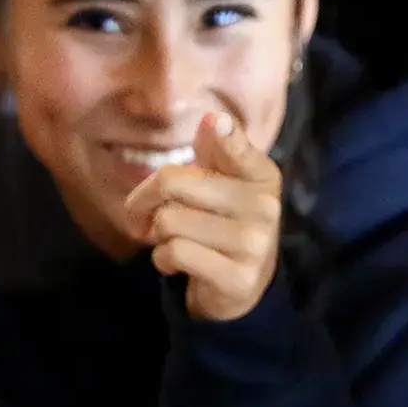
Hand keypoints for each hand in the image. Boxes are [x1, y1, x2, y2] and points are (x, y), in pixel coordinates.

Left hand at [121, 113, 280, 320]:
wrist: (241, 287)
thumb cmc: (223, 225)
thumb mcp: (225, 184)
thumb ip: (216, 152)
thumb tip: (211, 119)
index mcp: (262, 177)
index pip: (236, 147)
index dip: (224, 133)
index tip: (215, 123)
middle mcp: (264, 207)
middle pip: (172, 182)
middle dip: (145, 200)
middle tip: (143, 214)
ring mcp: (253, 244)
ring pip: (168, 221)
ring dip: (157, 235)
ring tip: (171, 241)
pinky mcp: (236, 277)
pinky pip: (173, 253)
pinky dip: (162, 259)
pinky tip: (175, 263)